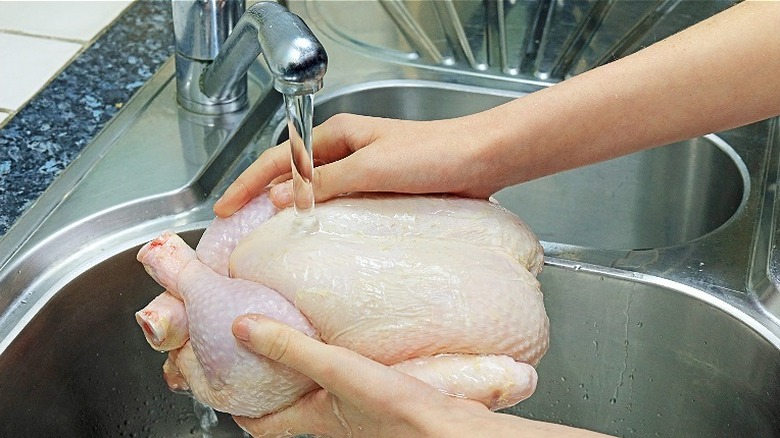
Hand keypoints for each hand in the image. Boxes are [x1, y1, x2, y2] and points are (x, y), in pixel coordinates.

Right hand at [213, 113, 509, 216]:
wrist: (481, 159)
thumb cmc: (432, 155)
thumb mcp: (370, 168)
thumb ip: (324, 184)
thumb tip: (276, 198)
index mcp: (338, 136)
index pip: (278, 159)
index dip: (247, 184)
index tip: (223, 208)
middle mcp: (347, 151)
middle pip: (292, 175)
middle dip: (262, 198)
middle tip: (239, 228)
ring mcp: (364, 172)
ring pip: (317, 194)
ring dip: (293, 212)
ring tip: (270, 240)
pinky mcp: (382, 192)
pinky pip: (343, 207)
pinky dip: (324, 222)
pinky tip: (318, 242)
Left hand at [231, 314, 610, 437]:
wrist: (452, 428)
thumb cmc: (398, 413)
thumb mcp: (336, 372)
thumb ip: (292, 349)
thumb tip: (244, 327)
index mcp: (315, 421)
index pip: (264, 424)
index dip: (241, 408)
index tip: (226, 388)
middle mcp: (335, 422)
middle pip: (294, 408)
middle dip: (277, 384)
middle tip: (265, 353)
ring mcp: (362, 414)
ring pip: (325, 394)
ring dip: (312, 372)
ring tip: (307, 338)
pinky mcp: (388, 400)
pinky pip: (356, 383)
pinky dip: (346, 366)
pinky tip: (357, 346)